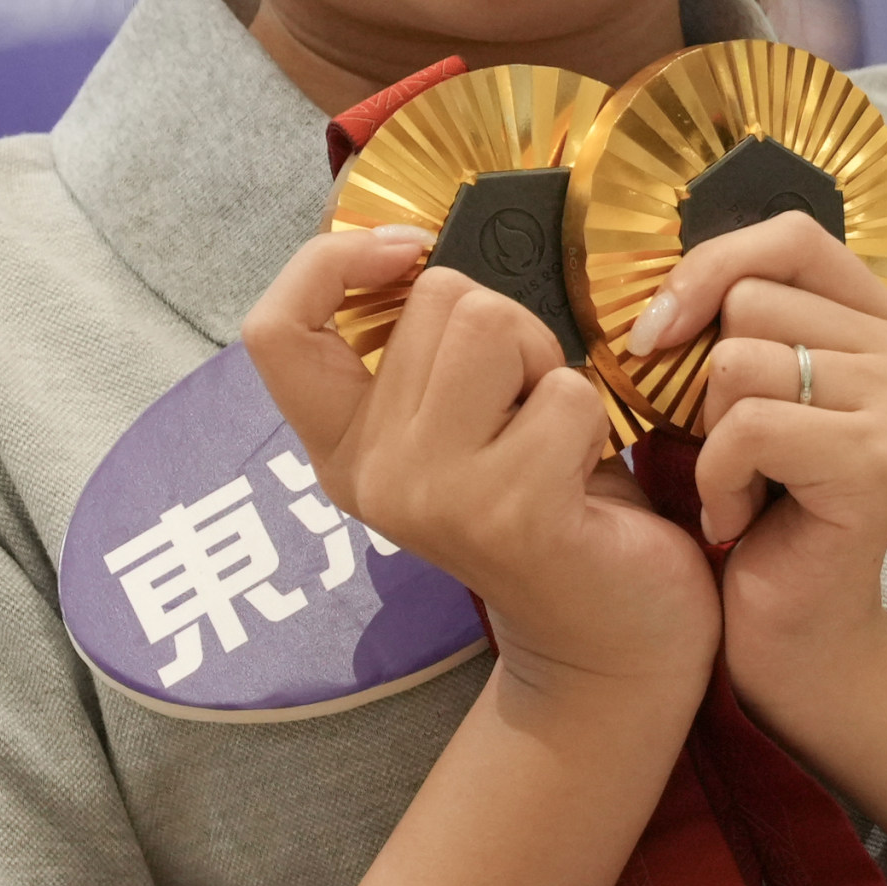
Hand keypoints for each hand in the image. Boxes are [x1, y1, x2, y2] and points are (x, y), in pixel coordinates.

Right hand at [245, 228, 716, 724]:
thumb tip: (419, 246)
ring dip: (548, 365)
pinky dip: (594, 419)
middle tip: (525, 409)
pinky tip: (584, 478)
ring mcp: (433, 497)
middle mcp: (371, 475)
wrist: (612, 639)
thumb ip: (427, 350)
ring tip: (552, 437)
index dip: (330, 261)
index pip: (274, 330)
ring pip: (493, 325)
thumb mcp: (459, 421)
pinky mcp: (511, 513)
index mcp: (344, 447)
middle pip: (435, 298)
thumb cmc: (549, 502)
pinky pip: (565, 391)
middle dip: (506, 329)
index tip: (405, 250)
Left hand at [620, 211, 886, 716]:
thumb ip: (727, 319)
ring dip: (711, 436)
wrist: (790, 633)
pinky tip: (742, 518)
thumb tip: (641, 270)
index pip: (790, 238)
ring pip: (740, 361)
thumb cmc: (754, 508)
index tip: (653, 330)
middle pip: (754, 298)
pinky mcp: (881, 463)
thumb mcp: (741, 392)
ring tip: (745, 486)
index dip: (708, 269)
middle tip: (734, 451)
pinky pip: (747, 427)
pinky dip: (718, 477)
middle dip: (706, 378)